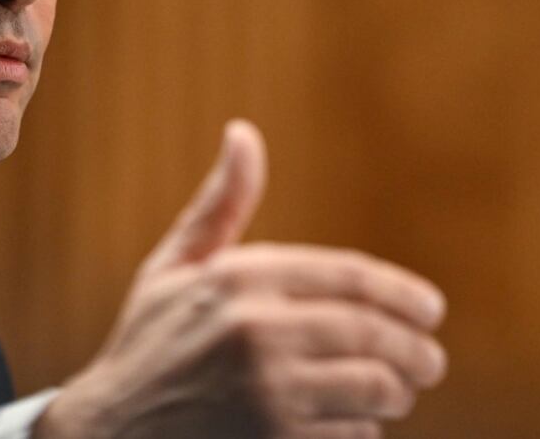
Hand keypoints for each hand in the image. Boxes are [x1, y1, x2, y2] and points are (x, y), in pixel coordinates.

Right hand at [35, 121, 447, 438]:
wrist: (109, 432)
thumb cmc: (149, 343)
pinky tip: (350, 423)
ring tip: (394, 393)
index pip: (351, 277)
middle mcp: (256, 330)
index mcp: (237, 277)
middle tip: (429, 362)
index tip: (430, 310)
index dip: (403, 294)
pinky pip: (353, 435)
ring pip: (374, 389)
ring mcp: (267, 393)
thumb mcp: (174, 267)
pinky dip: (361, 431)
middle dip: (416, 351)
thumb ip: (221, 204)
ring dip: (395, 394)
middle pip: (374, 334)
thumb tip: (243, 131)